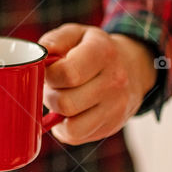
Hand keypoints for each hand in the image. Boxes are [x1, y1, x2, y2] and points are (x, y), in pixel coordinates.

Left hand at [38, 24, 156, 144]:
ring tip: (62, 99)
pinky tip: (70, 113)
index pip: (67, 73)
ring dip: (58, 115)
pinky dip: (66, 128)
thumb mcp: (77, 35)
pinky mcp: (112, 126)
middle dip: (50, 96)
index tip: (48, 71)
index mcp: (103, 52)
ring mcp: (116, 107)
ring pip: (71, 127)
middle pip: (66, 103)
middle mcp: (114, 81)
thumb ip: (55, 40)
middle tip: (54, 87)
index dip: (48, 75)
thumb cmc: (95, 51)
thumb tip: (39, 56)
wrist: (132, 68)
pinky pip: (76, 137)